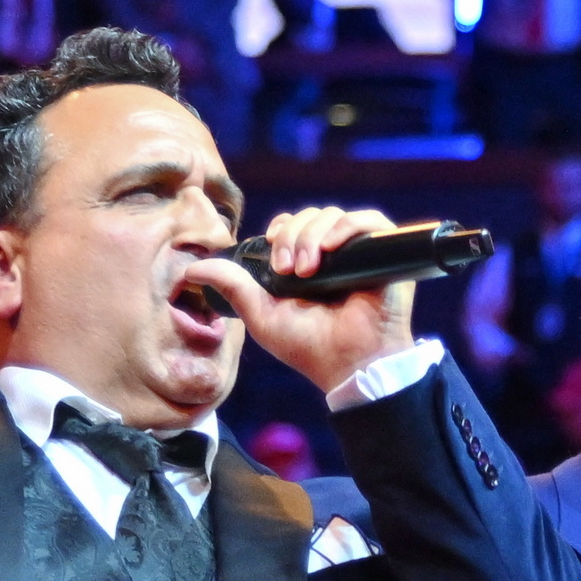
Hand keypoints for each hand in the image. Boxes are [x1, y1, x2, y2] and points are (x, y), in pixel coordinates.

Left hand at [201, 204, 421, 395]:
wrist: (350, 365)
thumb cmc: (309, 347)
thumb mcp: (262, 315)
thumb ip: (232, 288)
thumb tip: (193, 268)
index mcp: (308, 265)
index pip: (293, 224)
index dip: (281, 229)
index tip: (272, 251)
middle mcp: (335, 255)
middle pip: (310, 216)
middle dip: (292, 235)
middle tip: (287, 270)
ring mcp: (361, 253)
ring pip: (334, 215)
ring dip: (312, 235)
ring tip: (307, 270)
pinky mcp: (386, 253)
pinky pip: (369, 221)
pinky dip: (346, 227)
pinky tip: (330, 248)